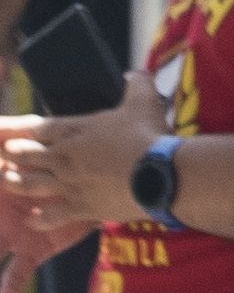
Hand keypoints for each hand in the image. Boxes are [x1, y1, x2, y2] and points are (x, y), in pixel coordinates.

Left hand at [0, 72, 166, 254]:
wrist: (159, 173)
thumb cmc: (148, 134)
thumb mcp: (144, 101)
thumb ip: (136, 85)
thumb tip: (134, 73)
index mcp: (74, 130)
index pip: (35, 126)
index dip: (14, 128)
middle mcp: (64, 157)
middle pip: (25, 155)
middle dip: (11, 153)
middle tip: (2, 153)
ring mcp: (68, 184)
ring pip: (29, 183)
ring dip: (15, 181)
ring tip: (5, 179)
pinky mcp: (80, 208)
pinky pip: (51, 215)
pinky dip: (39, 218)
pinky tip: (31, 220)